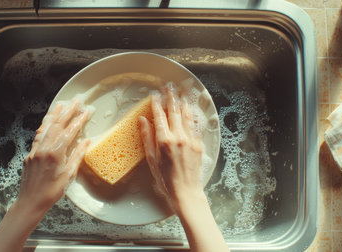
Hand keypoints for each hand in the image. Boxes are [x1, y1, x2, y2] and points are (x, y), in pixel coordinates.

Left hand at [0, 99, 90, 251]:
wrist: (31, 201)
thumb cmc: (52, 191)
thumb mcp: (69, 175)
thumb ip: (77, 156)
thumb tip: (86, 142)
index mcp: (56, 153)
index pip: (69, 132)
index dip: (78, 120)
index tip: (86, 112)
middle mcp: (44, 148)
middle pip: (57, 125)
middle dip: (67, 111)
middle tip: (75, 101)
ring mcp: (36, 150)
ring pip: (45, 127)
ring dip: (54, 115)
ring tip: (61, 104)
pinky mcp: (30, 154)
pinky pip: (38, 135)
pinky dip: (44, 126)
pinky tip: (47, 121)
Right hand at [140, 88, 203, 209]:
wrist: (185, 190)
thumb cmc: (165, 178)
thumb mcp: (151, 159)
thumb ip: (147, 137)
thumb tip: (142, 121)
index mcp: (164, 140)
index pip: (159, 116)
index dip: (156, 104)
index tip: (154, 96)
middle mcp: (178, 137)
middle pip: (174, 112)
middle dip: (171, 98)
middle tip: (169, 87)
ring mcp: (190, 140)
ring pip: (187, 116)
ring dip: (183, 102)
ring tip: (181, 93)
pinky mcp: (198, 144)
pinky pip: (195, 125)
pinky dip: (192, 115)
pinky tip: (191, 110)